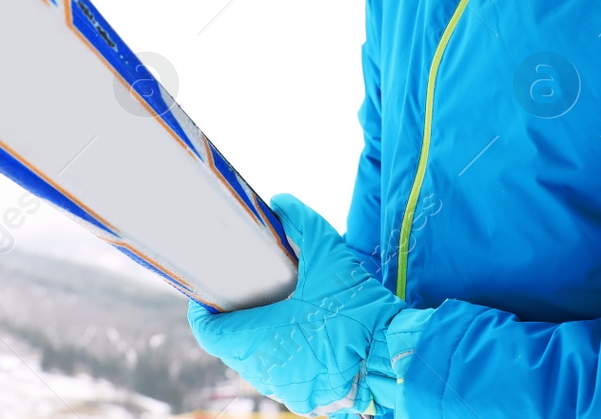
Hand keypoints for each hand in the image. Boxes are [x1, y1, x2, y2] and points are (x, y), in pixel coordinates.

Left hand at [187, 193, 407, 416]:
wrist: (396, 357)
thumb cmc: (358, 310)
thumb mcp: (330, 255)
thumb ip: (301, 223)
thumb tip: (279, 202)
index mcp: (259, 340)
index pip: (208, 331)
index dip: (203, 309)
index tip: (209, 290)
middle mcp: (265, 371)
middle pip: (231, 346)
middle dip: (235, 318)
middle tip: (247, 291)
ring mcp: (286, 389)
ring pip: (256, 363)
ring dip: (258, 338)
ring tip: (275, 310)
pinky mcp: (307, 398)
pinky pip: (281, 374)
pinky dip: (282, 354)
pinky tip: (300, 333)